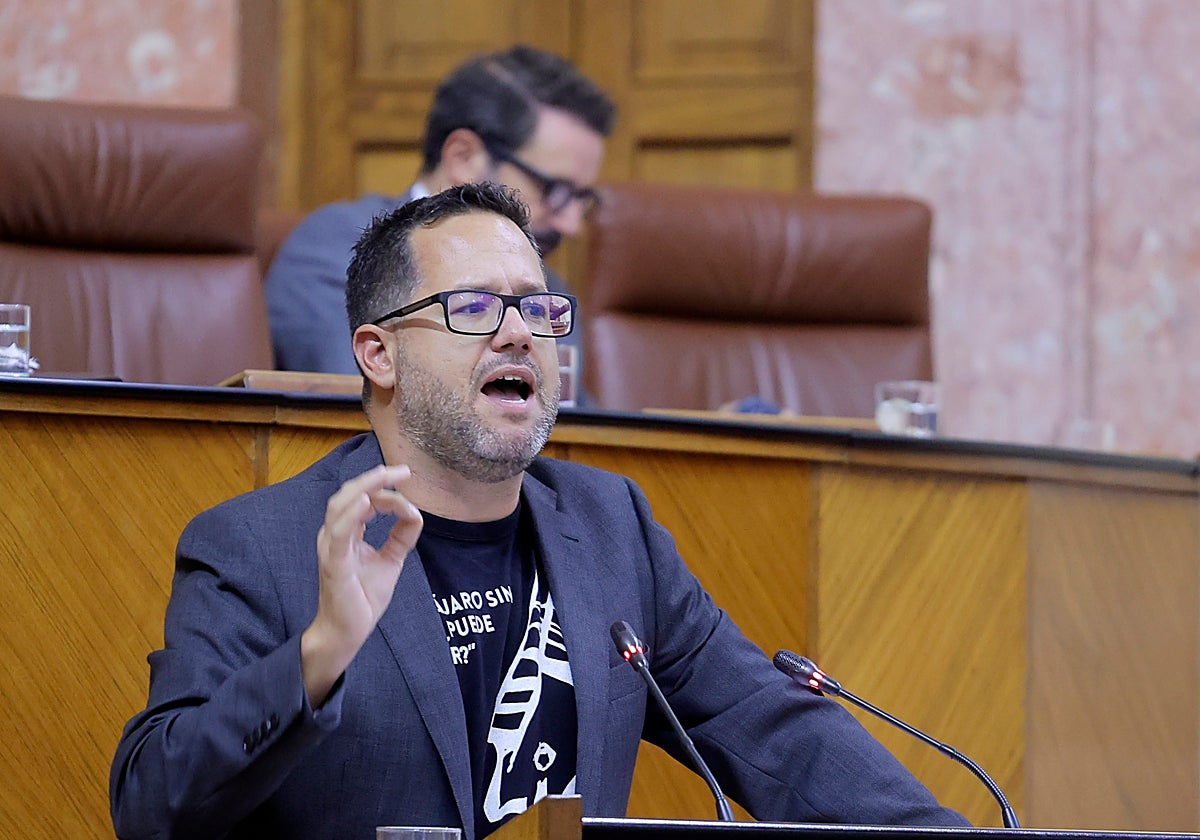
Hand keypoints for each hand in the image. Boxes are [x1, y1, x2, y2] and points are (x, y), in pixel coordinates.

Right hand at [301, 464, 421, 705]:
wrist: (348, 631)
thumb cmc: (363, 597)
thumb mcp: (391, 560)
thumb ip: (401, 536)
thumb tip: (415, 514)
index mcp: (346, 533)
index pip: (362, 499)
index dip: (383, 486)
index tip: (407, 480)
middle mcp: (335, 535)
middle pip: (349, 494)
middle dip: (375, 477)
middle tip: (403, 470)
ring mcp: (331, 547)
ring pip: (341, 505)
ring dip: (365, 487)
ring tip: (386, 475)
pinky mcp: (333, 562)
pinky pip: (339, 532)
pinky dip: (352, 512)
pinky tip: (368, 499)